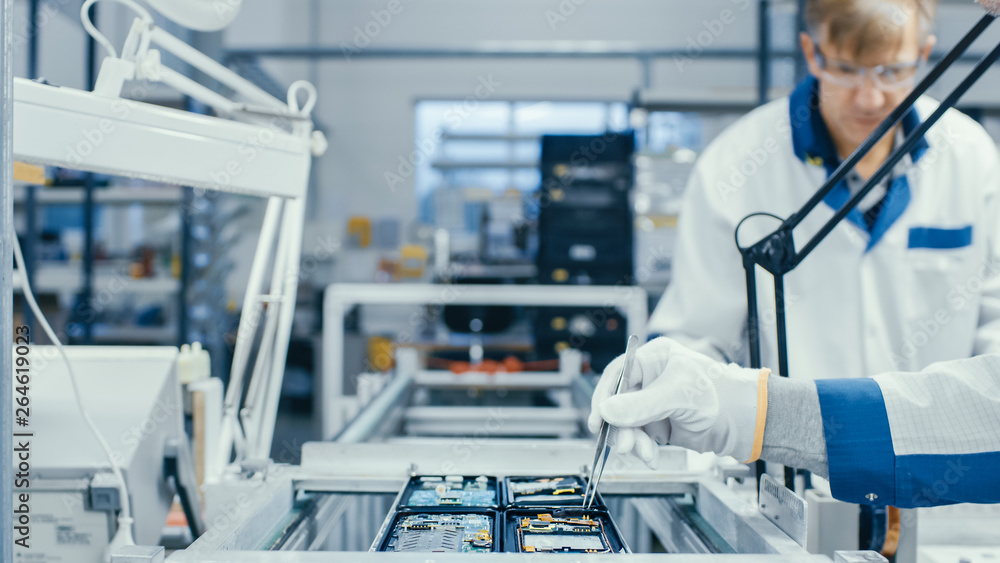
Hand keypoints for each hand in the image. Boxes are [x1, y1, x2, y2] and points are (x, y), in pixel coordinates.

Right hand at [588, 337, 764, 467]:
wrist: (747, 422)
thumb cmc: (722, 395)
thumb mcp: (679, 395)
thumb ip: (641, 405)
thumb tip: (607, 411)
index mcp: (654, 358)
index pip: (618, 374)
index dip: (605, 397)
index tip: (598, 420)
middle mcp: (650, 379)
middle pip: (618, 402)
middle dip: (620, 426)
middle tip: (625, 444)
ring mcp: (653, 403)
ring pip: (626, 423)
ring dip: (631, 441)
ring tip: (645, 453)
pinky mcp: (658, 424)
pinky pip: (638, 438)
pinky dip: (642, 449)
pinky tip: (651, 456)